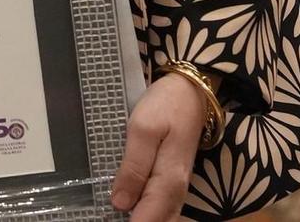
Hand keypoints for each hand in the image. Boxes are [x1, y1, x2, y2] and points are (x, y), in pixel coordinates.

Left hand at [110, 70, 209, 220]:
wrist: (189, 91)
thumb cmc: (165, 106)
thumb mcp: (143, 130)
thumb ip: (133, 167)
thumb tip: (120, 203)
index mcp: (169, 178)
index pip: (149, 216)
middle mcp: (177, 188)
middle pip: (159, 220)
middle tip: (111, 220)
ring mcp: (178, 184)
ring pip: (164, 216)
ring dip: (145, 219)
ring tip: (120, 217)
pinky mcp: (174, 178)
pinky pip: (165, 206)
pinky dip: (152, 214)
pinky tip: (136, 212)